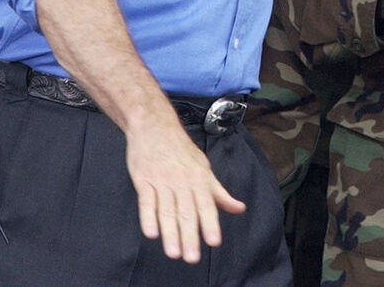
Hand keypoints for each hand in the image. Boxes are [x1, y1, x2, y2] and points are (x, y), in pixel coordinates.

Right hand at [124, 117, 245, 262]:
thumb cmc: (181, 149)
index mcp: (199, 178)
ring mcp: (162, 180)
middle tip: (192, 257)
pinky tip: (151, 233)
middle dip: (189, 236)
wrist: (154, 126)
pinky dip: (148, 217)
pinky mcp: (144, 180)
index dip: (210, 224)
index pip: (206, 205)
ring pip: (167, 210)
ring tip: (173, 253)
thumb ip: (219, 193)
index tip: (214, 242)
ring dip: (170, 232)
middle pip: (186, 212)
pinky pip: (146, 201)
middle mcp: (182, 181)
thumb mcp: (204, 168)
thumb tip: (239, 208)